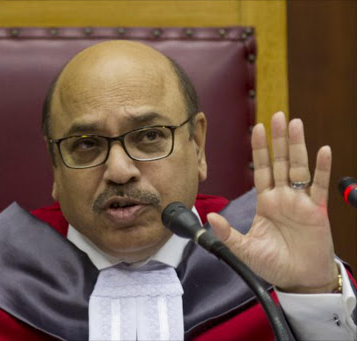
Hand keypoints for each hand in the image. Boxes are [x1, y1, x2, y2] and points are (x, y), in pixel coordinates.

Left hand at [207, 111, 337, 292]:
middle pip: (280, 162)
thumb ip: (228, 233)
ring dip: (297, 146)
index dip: (259, 150)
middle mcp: (283, 197)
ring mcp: (301, 202)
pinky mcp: (317, 211)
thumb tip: (210, 217)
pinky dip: (322, 168)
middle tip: (278, 115)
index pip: (261, 170)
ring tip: (295, 123)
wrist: (299, 279)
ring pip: (299, 168)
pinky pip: (320, 186)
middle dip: (278, 140)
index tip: (257, 128)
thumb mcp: (244, 249)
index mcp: (266, 202)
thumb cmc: (273, 264)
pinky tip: (323, 150)